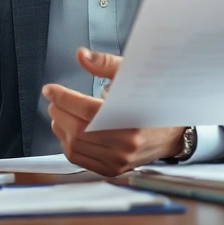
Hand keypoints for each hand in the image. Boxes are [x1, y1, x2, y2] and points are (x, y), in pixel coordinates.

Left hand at [42, 47, 185, 176]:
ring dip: (60, 128)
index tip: (50, 90)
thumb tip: (82, 55)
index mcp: (132, 119)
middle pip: (78, 130)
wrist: (173, 133)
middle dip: (59, 112)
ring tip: (58, 113)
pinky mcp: (113, 169)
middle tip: (53, 100)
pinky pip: (80, 159)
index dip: (63, 98)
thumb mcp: (133, 76)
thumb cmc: (151, 103)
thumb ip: (106, 64)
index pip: (86, 110)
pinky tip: (67, 131)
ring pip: (76, 147)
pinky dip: (68, 144)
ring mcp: (119, 160)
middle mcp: (126, 144)